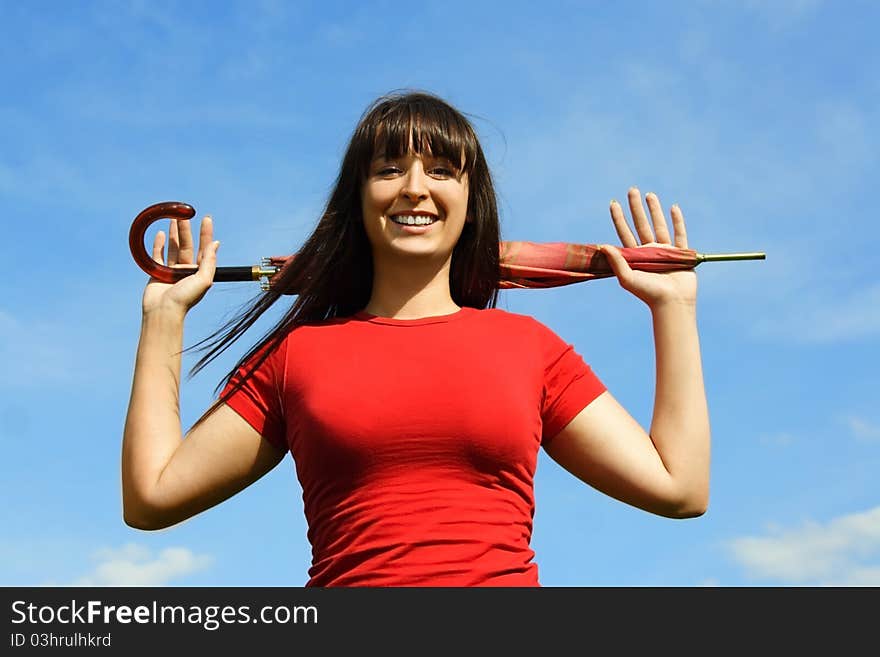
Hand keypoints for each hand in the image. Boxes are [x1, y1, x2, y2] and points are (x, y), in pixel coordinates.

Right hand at [141, 215, 219, 316]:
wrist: (163, 312)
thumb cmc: (185, 299)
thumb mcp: (204, 280)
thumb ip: (209, 261)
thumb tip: (216, 243)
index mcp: (199, 272)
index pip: (205, 249)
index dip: (206, 234)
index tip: (206, 218)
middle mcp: (187, 270)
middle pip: (187, 245)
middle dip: (186, 230)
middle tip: (184, 214)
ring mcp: (171, 271)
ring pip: (173, 248)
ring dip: (174, 233)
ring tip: (174, 218)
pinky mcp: (157, 272)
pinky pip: (158, 255)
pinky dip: (159, 244)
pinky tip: (161, 233)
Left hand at [601, 187, 696, 308]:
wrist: (671, 303)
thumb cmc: (648, 293)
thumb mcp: (627, 278)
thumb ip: (616, 262)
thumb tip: (602, 246)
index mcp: (636, 257)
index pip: (625, 233)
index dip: (619, 218)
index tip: (613, 203)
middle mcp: (650, 252)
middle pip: (641, 224)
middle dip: (636, 208)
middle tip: (632, 190)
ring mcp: (666, 252)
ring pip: (659, 225)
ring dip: (654, 210)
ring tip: (649, 194)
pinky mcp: (681, 254)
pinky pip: (680, 233)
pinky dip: (677, 221)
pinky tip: (673, 208)